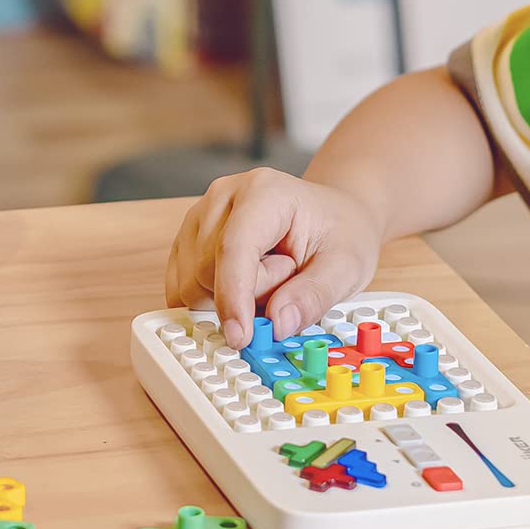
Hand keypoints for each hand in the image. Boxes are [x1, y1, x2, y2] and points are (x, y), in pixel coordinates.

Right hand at [165, 167, 383, 348]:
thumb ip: (314, 296)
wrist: (330, 215)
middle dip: (247, 295)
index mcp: (264, 192)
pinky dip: (211, 298)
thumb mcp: (347, 267)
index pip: (233, 247)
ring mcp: (200, 215)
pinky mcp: (189, 237)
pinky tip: (243, 284)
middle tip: (288, 276)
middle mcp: (223, 196)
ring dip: (229, 297)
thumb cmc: (338, 232)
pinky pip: (182, 284)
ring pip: (191, 281)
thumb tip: (278, 325)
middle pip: (208, 269)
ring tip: (268, 275)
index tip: (241, 336)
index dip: (233, 295)